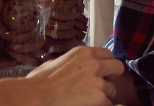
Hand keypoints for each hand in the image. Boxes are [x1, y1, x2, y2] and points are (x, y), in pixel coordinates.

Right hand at [0, 46, 123, 105]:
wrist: (37, 97)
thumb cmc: (39, 83)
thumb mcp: (52, 63)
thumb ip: (66, 62)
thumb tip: (64, 66)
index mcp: (82, 53)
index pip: (107, 54)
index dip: (104, 64)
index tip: (101, 72)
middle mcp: (94, 63)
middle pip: (117, 67)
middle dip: (111, 77)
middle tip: (102, 86)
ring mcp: (98, 81)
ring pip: (112, 89)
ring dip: (103, 95)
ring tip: (88, 100)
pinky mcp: (100, 98)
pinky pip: (108, 104)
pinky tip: (88, 105)